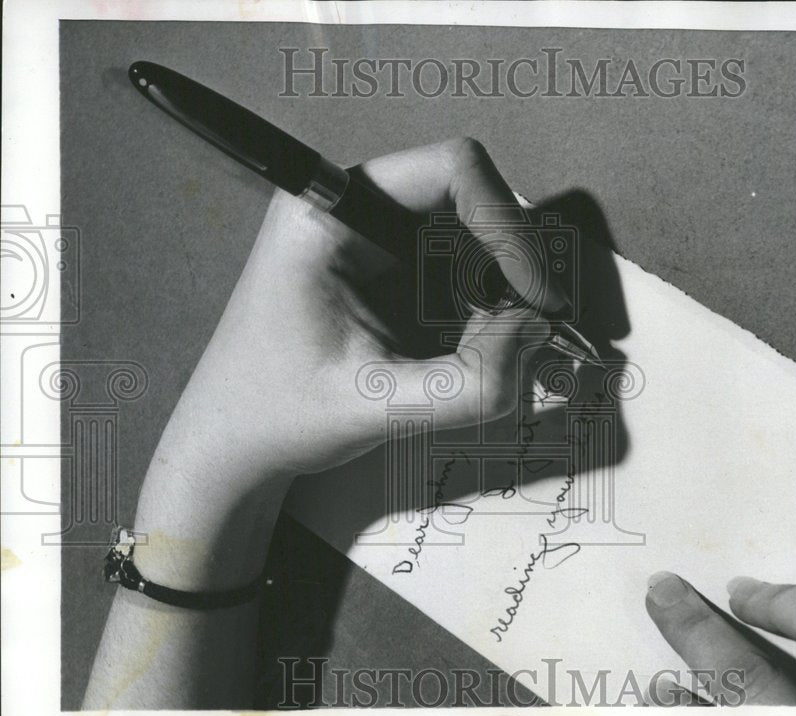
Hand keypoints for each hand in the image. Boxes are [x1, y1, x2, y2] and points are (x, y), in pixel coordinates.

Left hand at [132, 138, 549, 588]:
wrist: (235, 444)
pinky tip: (474, 356)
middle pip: (472, 200)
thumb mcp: (376, 407)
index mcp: (328, 212)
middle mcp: (354, 209)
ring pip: (475, 238)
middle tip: (530, 334)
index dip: (507, 227)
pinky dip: (488, 312)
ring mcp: (374, 240)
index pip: (449, 170)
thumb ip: (469, 384)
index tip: (536, 300)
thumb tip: (539, 333)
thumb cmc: (277, 416)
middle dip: (513, 266)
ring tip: (496, 355)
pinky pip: (463, 271)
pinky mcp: (389, 273)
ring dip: (503, 293)